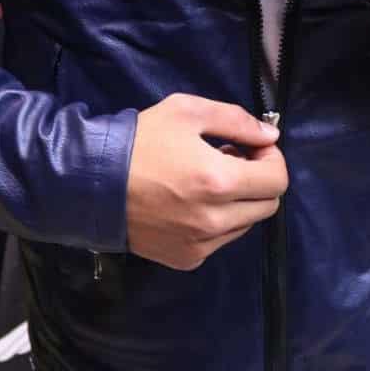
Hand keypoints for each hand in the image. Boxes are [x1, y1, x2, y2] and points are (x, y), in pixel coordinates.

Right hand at [127, 93, 287, 270]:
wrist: (92, 183)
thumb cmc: (141, 141)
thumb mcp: (187, 111)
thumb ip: (236, 120)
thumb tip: (270, 137)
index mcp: (219, 181)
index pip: (277, 181)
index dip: (271, 160)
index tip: (252, 148)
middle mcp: (214, 220)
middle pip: (268, 206)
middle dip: (259, 180)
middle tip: (231, 161)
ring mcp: (200, 244)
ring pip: (246, 224)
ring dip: (239, 202)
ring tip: (208, 181)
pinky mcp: (186, 259)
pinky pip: (220, 241)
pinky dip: (218, 222)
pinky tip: (191, 202)